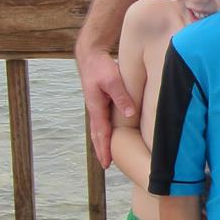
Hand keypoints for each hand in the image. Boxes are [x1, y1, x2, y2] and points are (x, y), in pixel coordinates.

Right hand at [75, 42, 135, 167]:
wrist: (90, 55)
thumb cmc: (100, 66)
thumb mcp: (113, 80)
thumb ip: (121, 97)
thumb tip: (129, 114)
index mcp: (96, 107)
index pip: (101, 133)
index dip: (104, 148)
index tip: (106, 163)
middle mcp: (94, 108)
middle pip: (97, 134)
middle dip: (101, 149)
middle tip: (106, 165)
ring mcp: (96, 105)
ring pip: (98, 128)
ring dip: (102, 142)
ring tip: (107, 154)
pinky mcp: (100, 100)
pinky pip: (102, 120)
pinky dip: (103, 131)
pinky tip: (109, 134)